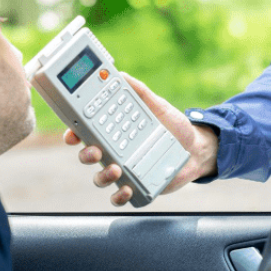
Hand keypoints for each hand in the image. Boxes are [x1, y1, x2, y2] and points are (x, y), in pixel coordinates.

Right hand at [64, 73, 219, 205]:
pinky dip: (119, 196)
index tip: (73, 133)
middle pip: (88, 155)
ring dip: (102, 176)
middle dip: (86, 154)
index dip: (75, 133)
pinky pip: (120, 195)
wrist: (197, 147)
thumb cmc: (173, 125)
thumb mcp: (156, 105)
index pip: (87, 133)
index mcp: (115, 132)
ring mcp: (125, 170)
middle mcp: (115, 152)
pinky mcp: (137, 185)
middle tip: (96, 151)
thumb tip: (120, 74)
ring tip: (116, 169)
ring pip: (101, 177)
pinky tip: (125, 189)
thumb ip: (139, 91)